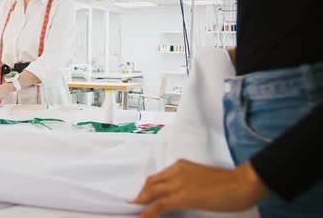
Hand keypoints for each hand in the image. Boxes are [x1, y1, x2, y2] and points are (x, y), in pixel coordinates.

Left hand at [133, 160, 269, 217]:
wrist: (243, 183)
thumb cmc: (230, 183)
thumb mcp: (203, 179)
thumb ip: (189, 183)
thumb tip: (182, 195)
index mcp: (181, 166)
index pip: (158, 177)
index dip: (148, 187)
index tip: (142, 196)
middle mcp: (177, 171)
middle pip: (151, 184)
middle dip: (141, 195)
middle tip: (135, 205)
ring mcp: (179, 183)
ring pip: (152, 194)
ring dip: (141, 204)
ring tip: (135, 212)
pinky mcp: (183, 197)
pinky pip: (159, 205)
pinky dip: (148, 212)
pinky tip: (142, 217)